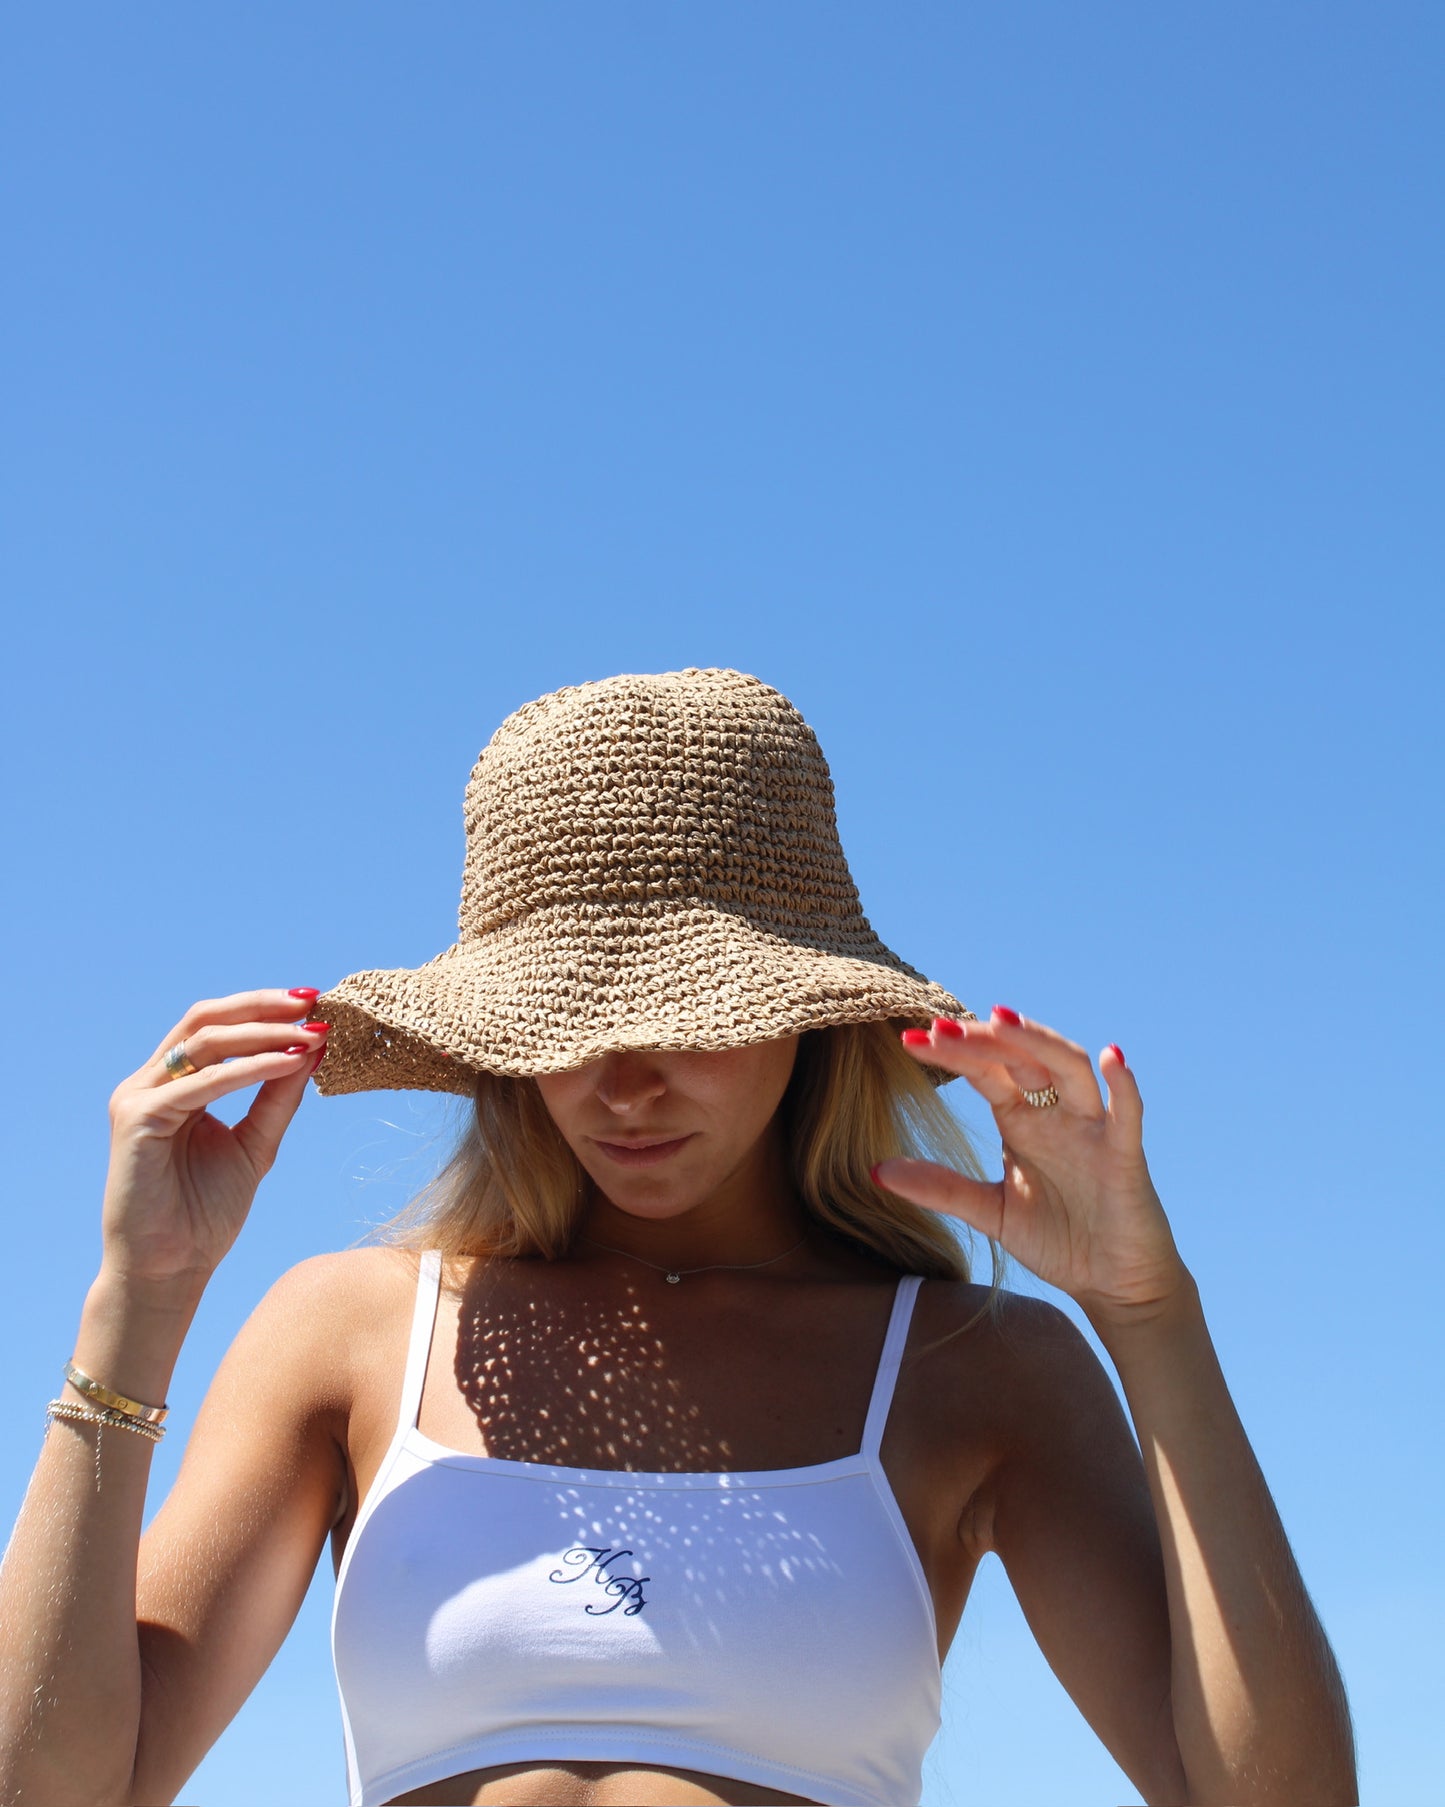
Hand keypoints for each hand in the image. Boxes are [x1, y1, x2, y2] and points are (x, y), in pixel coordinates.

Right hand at [100, 989, 328, 1295]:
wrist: (170, 1268)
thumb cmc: (205, 1212)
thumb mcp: (255, 1144)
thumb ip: (278, 1097)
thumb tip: (313, 1047)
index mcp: (175, 1085)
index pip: (218, 1027)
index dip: (264, 1010)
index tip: (315, 1004)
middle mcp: (151, 1083)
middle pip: (206, 1020)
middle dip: (262, 1007)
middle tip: (312, 1002)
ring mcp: (139, 1098)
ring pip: (203, 1043)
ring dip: (261, 1034)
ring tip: (308, 1033)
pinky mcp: (137, 1120)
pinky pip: (199, 1084)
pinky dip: (246, 1070)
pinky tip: (286, 1064)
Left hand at [873, 1008, 1189, 1327]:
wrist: (1113, 1284)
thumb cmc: (1059, 1239)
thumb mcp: (989, 1212)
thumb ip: (940, 1188)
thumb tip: (875, 1170)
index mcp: (1022, 1121)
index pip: (985, 1072)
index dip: (952, 1053)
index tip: (910, 1039)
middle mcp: (1056, 1114)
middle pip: (1022, 1059)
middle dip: (984, 1039)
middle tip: (942, 1027)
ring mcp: (1092, 1130)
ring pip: (1071, 1069)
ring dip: (1038, 1041)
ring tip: (1002, 1020)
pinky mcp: (1125, 1157)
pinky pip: (1127, 1115)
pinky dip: (1123, 1086)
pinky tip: (1111, 1059)